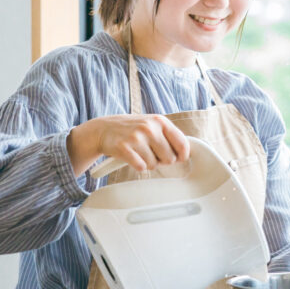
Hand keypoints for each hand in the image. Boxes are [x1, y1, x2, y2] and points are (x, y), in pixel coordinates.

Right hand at [66, 114, 189, 176]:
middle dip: (162, 160)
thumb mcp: (153, 125)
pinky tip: (132, 157)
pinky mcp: (124, 148)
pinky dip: (138, 165)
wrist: (104, 129)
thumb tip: (185, 155)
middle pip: (170, 158)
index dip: (182, 155)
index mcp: (160, 121)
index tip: (178, 158)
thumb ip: (169, 137)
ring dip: (148, 163)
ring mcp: (136, 137)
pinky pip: (141, 167)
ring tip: (140, 153)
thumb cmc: (134, 129)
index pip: (182, 144)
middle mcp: (150, 128)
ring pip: (154, 164)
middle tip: (152, 153)